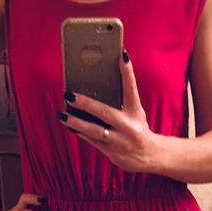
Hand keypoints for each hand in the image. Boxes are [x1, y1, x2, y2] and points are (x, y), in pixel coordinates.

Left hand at [57, 49, 155, 171]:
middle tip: (68, 95)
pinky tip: (70, 126)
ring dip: (76, 122)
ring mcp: (120, 141)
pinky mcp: (113, 153)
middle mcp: (129, 126)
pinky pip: (92, 141)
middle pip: (105, 112)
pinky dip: (81, 132)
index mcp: (136, 112)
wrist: (149, 155)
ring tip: (62, 115)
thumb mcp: (135, 112)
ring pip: (94, 130)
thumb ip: (121, 101)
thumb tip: (94, 88)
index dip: (128, 72)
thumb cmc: (137, 127)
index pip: (131, 89)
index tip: (122, 55)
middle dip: (85, 103)